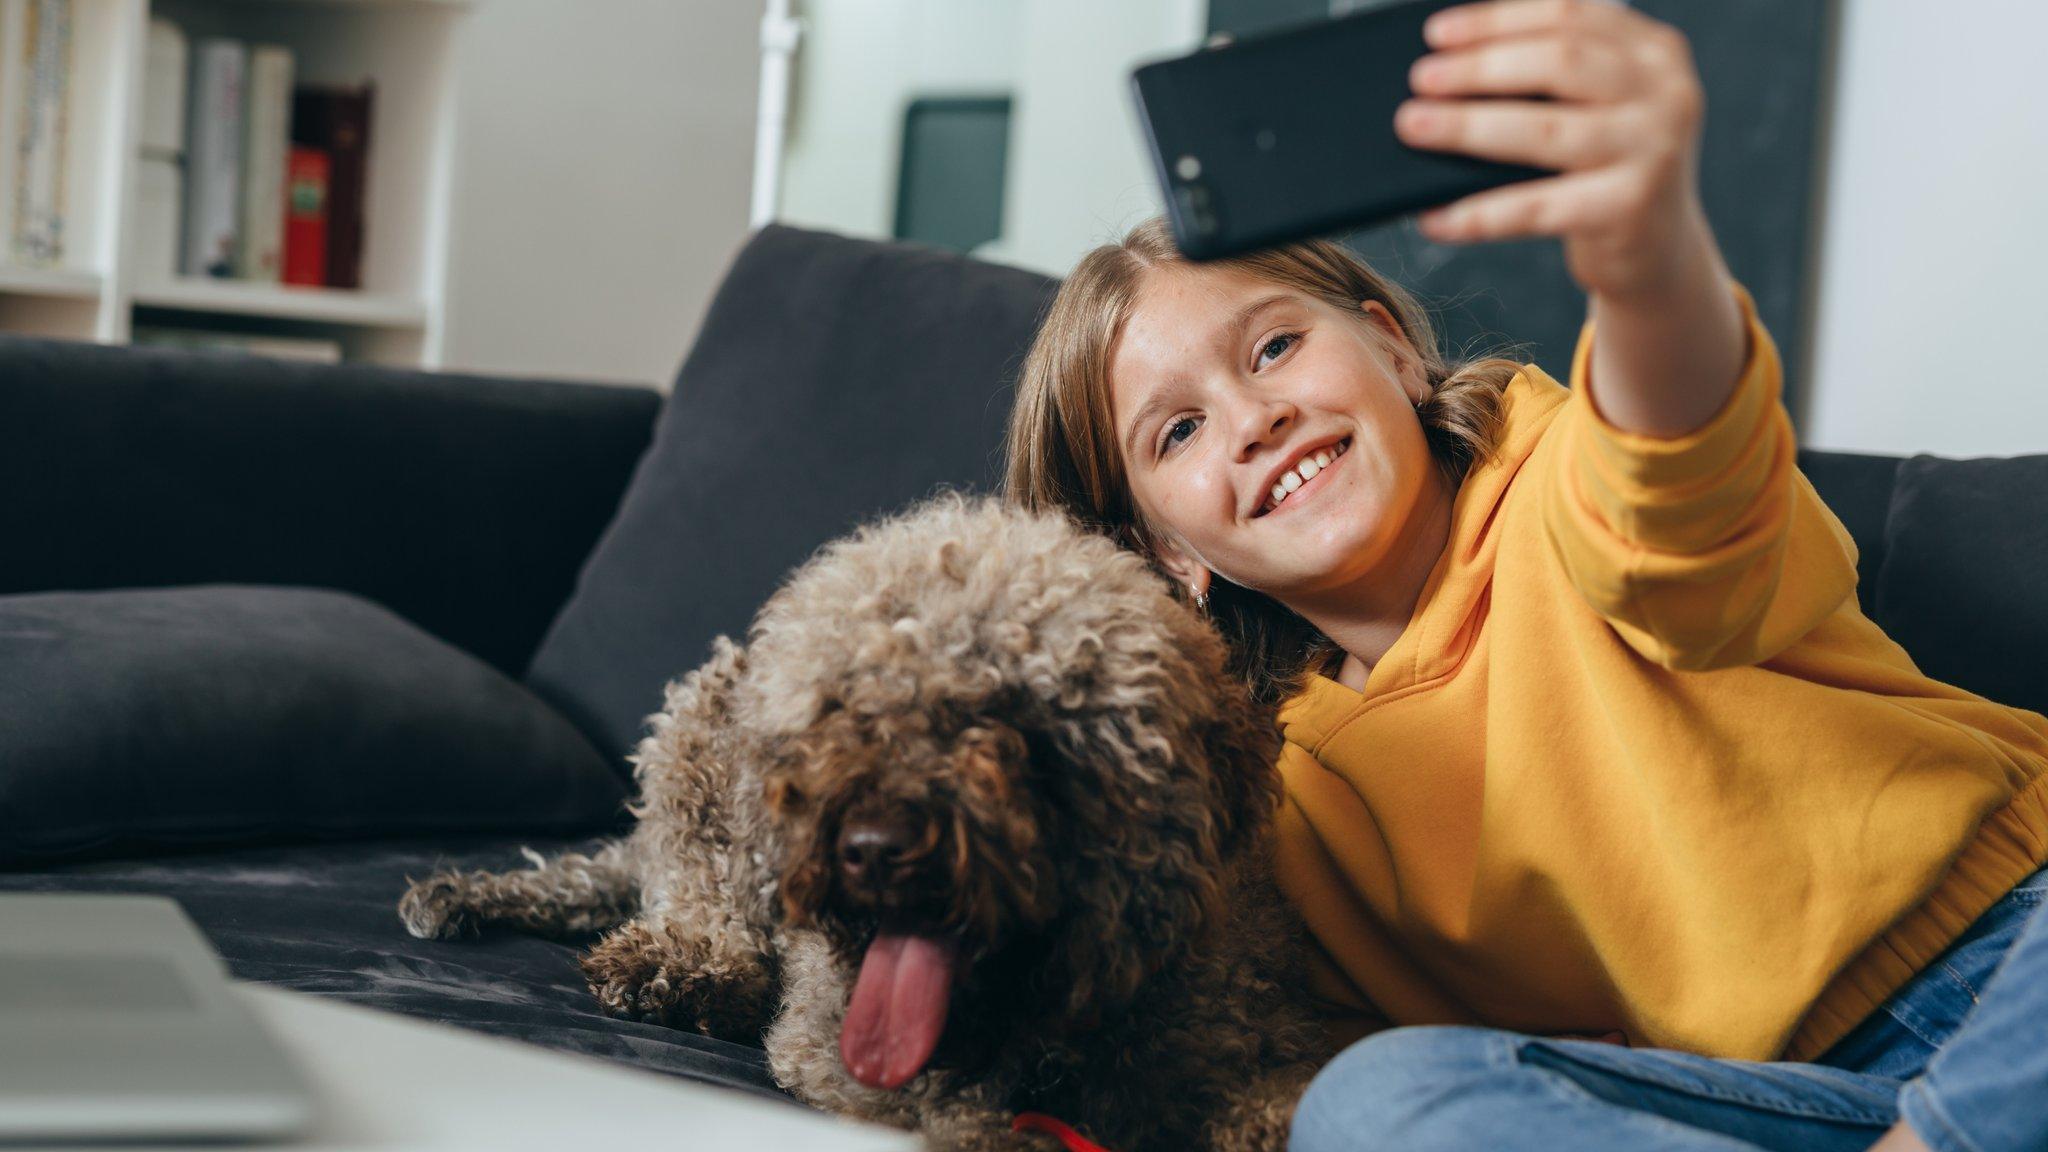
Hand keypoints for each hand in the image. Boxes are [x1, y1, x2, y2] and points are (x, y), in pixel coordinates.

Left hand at [1393, 0, 1711, 302]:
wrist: (1660, 251)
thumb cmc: (1607, 170)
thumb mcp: (1597, 108)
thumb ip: (1550, 78)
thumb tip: (1448, 66)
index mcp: (1653, 52)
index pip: (1569, 14)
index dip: (1497, 20)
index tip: (1436, 34)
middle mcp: (1664, 93)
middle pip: (1559, 61)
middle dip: (1480, 67)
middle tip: (1421, 78)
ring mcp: (1652, 151)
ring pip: (1546, 131)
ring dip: (1469, 127)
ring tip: (1413, 126)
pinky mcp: (1630, 209)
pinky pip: (1538, 208)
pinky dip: (1479, 214)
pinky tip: (1434, 218)